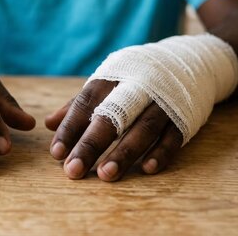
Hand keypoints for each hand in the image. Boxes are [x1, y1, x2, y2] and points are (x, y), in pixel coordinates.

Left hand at [45, 80, 182, 180]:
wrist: (188, 62)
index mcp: (113, 77)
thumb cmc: (137, 77)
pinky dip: (161, 153)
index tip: (56, 153)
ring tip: (105, 175)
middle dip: (91, 143)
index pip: (86, 102)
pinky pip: (172, 136)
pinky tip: (147, 169)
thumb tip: (48, 124)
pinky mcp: (183, 115)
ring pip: (143, 128)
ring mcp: (162, 101)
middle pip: (112, 116)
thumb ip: (79, 104)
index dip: (70, 127)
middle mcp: (137, 87)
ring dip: (124, 153)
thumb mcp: (108, 82)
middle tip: (73, 170)